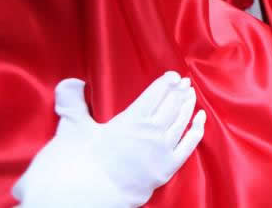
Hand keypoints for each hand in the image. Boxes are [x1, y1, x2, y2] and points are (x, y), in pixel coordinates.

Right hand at [13, 72, 205, 207]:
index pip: (155, 94)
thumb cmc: (77, 166)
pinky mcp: (167, 169)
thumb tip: (71, 82)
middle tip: (184, 81)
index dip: (165, 83)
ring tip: (191, 93)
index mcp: (131, 120)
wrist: (84, 201)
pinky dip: (197, 129)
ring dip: (187, 105)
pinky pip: (189, 145)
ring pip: (181, 122)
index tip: (172, 75)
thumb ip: (72, 103)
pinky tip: (200, 119)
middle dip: (178, 91)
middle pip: (171, 105)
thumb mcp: (71, 129)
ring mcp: (161, 151)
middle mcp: (151, 133)